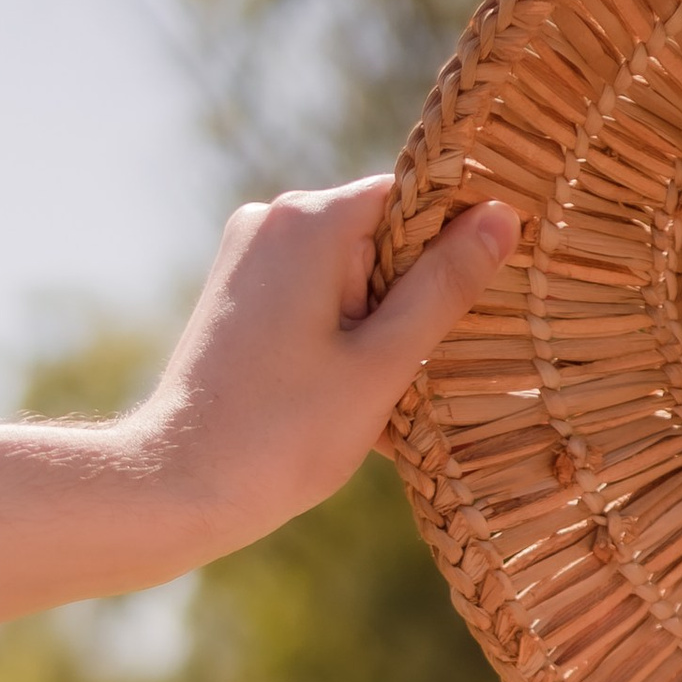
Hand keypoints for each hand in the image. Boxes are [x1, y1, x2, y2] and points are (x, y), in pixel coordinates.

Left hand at [133, 175, 517, 566]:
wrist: (178, 485)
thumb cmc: (285, 434)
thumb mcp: (382, 363)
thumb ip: (444, 287)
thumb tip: (502, 216)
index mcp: (311, 220)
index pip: (412, 196)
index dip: (451, 246)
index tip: (469, 307)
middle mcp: (273, 219)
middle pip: (380, 236)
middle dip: (408, 299)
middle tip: (412, 373)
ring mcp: (248, 255)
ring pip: (348, 273)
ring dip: (376, 328)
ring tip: (371, 397)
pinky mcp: (236, 293)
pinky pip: (311, 296)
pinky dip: (339, 338)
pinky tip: (340, 400)